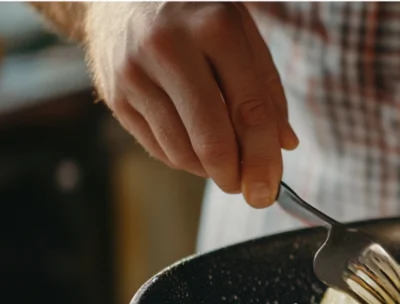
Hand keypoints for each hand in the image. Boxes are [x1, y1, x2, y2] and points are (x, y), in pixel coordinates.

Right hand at [84, 2, 297, 207]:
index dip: (264, 159)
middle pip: (212, 139)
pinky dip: (183, 158)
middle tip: (248, 189)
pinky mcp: (114, 94)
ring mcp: (135, 73)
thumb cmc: (193, 12)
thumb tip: (285, 143)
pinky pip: (157, 148)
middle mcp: (170, 48)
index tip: (270, 189)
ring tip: (223, 160)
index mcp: (214, 28)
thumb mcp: (240, 31)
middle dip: (235, 175)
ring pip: (182, 151)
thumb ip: (265, 87)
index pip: (250, 111)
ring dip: (209, 170)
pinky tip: (194, 145)